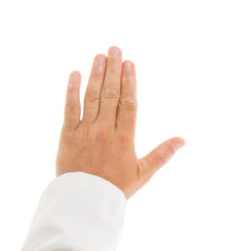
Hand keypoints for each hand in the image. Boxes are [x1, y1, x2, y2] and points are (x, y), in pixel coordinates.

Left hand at [56, 45, 183, 198]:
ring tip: (99, 56)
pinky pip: (69, 107)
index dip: (130, 81)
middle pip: (111, 94)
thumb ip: (162, 154)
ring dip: (95, 74)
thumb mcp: (143, 173)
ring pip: (92, 96)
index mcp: (125, 138)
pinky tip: (75, 73)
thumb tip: (182, 140)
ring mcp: (86, 130)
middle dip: (113, 70)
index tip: (129, 63)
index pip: (129, 103)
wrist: (86, 201)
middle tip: (115, 49)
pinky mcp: (68, 134)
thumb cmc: (116, 188)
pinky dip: (71, 90)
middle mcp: (105, 130)